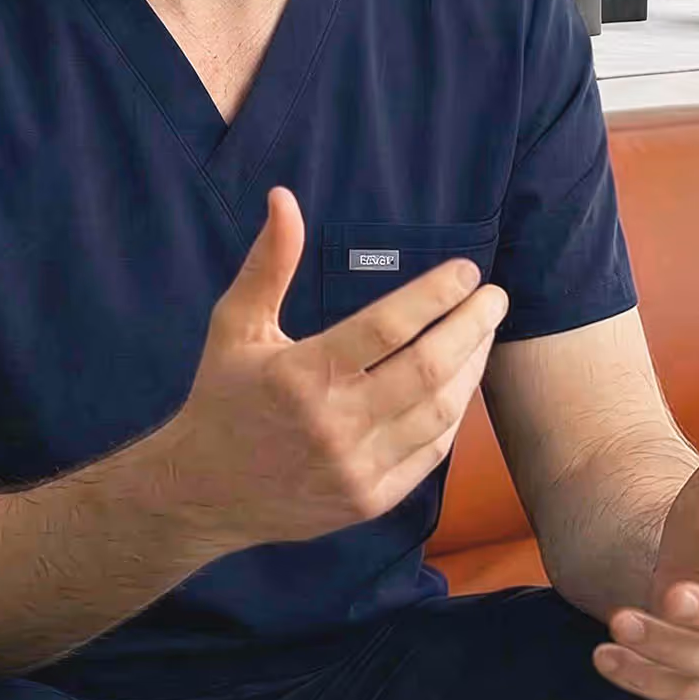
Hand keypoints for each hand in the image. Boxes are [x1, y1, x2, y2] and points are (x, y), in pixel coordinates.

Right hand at [145, 187, 507, 554]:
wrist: (203, 493)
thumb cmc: (222, 398)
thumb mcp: (235, 325)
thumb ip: (268, 263)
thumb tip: (285, 198)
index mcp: (301, 375)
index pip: (388, 328)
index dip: (436, 295)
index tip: (467, 272)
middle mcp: (334, 424)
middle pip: (428, 368)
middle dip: (473, 326)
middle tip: (495, 297)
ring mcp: (356, 468)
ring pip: (440, 411)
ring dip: (472, 367)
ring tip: (484, 333)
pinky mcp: (370, 501)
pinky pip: (431, 452)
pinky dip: (454, 414)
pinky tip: (461, 382)